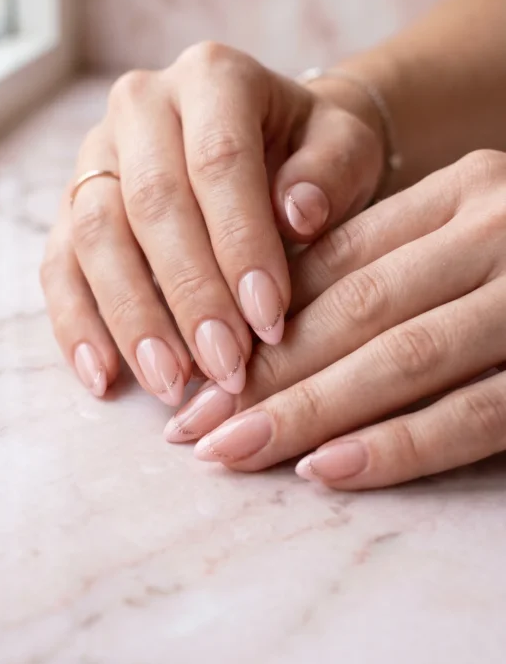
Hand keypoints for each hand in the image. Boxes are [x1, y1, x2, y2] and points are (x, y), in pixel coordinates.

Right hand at [41, 42, 382, 403]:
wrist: (275, 144)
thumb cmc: (314, 154)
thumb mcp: (346, 150)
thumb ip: (331, 174)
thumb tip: (296, 214)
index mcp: (213, 76)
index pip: (219, 161)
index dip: (241, 244)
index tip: (269, 320)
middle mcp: (141, 104)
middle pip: (151, 202)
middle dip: (190, 294)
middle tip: (226, 367)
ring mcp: (98, 155)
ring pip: (95, 235)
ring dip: (132, 318)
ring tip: (172, 383)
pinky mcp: (73, 205)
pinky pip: (59, 264)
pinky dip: (77, 324)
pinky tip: (103, 377)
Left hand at [167, 150, 505, 487]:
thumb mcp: (466, 241)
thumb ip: (387, 266)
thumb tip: (264, 323)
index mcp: (465, 191)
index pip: (337, 261)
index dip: (257, 319)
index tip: (193, 374)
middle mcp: (500, 226)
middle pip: (357, 307)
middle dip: (266, 373)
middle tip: (190, 428)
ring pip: (404, 356)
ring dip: (309, 413)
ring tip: (232, 455)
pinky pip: (475, 410)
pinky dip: (399, 444)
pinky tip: (330, 472)